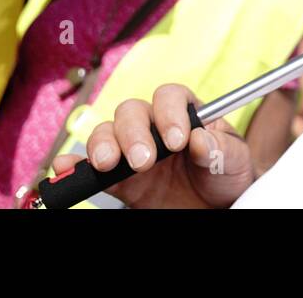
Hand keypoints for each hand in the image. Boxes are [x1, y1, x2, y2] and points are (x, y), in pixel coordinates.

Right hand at [53, 85, 254, 208]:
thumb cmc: (225, 173)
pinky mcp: (119, 179)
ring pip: (107, 132)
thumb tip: (200, 139)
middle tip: (144, 160)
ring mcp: (132, 150)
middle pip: (131, 112)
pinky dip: (76, 165)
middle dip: (133, 133)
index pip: (170, 96)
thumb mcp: (234, 159)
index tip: (177, 140)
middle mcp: (154, 125)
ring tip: (108, 165)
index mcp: (184, 112)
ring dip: (103, 145)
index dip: (169, 113)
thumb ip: (220, 147)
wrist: (214, 206)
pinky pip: (91, 168)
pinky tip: (67, 167)